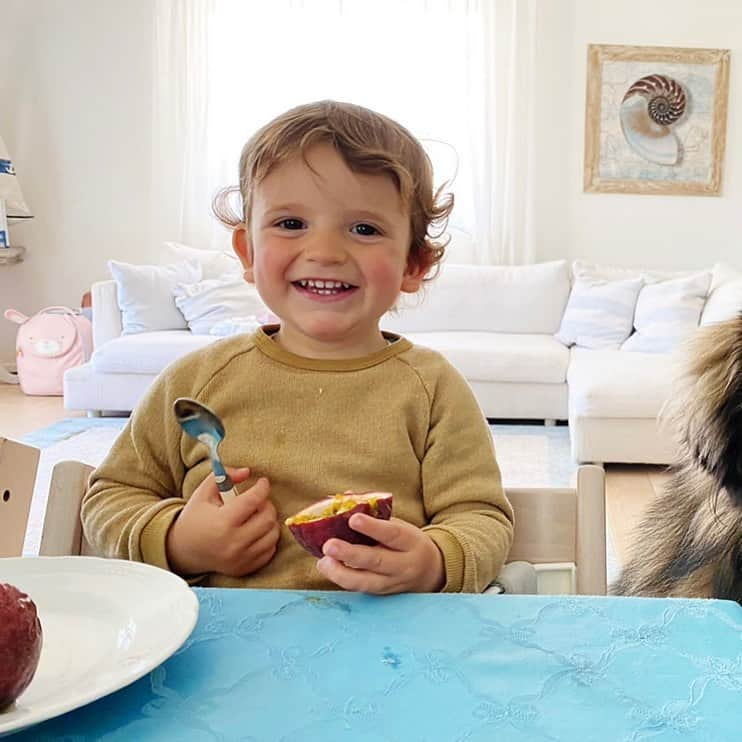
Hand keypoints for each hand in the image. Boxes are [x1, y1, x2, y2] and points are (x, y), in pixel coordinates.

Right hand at [166, 467, 279, 577]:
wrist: (183, 551)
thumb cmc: (196, 517)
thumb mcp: (204, 492)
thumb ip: (224, 476)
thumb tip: (247, 471)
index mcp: (222, 523)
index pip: (253, 501)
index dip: (262, 488)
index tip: (262, 482)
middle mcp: (233, 543)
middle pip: (268, 518)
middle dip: (266, 504)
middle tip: (257, 500)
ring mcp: (240, 559)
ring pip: (272, 534)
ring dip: (269, 521)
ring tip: (256, 515)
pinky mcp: (244, 568)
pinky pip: (270, 550)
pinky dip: (267, 538)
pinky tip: (255, 531)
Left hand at [316, 515, 444, 593]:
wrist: (430, 571)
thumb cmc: (407, 542)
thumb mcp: (400, 525)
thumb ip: (376, 515)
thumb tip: (346, 497)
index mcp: (410, 542)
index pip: (392, 534)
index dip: (373, 527)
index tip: (353, 519)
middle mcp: (404, 565)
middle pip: (377, 561)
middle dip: (351, 554)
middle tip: (329, 545)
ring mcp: (393, 583)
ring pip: (367, 582)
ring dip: (341, 573)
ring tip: (323, 562)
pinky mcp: (382, 594)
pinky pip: (361, 589)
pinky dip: (343, 579)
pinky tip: (328, 568)